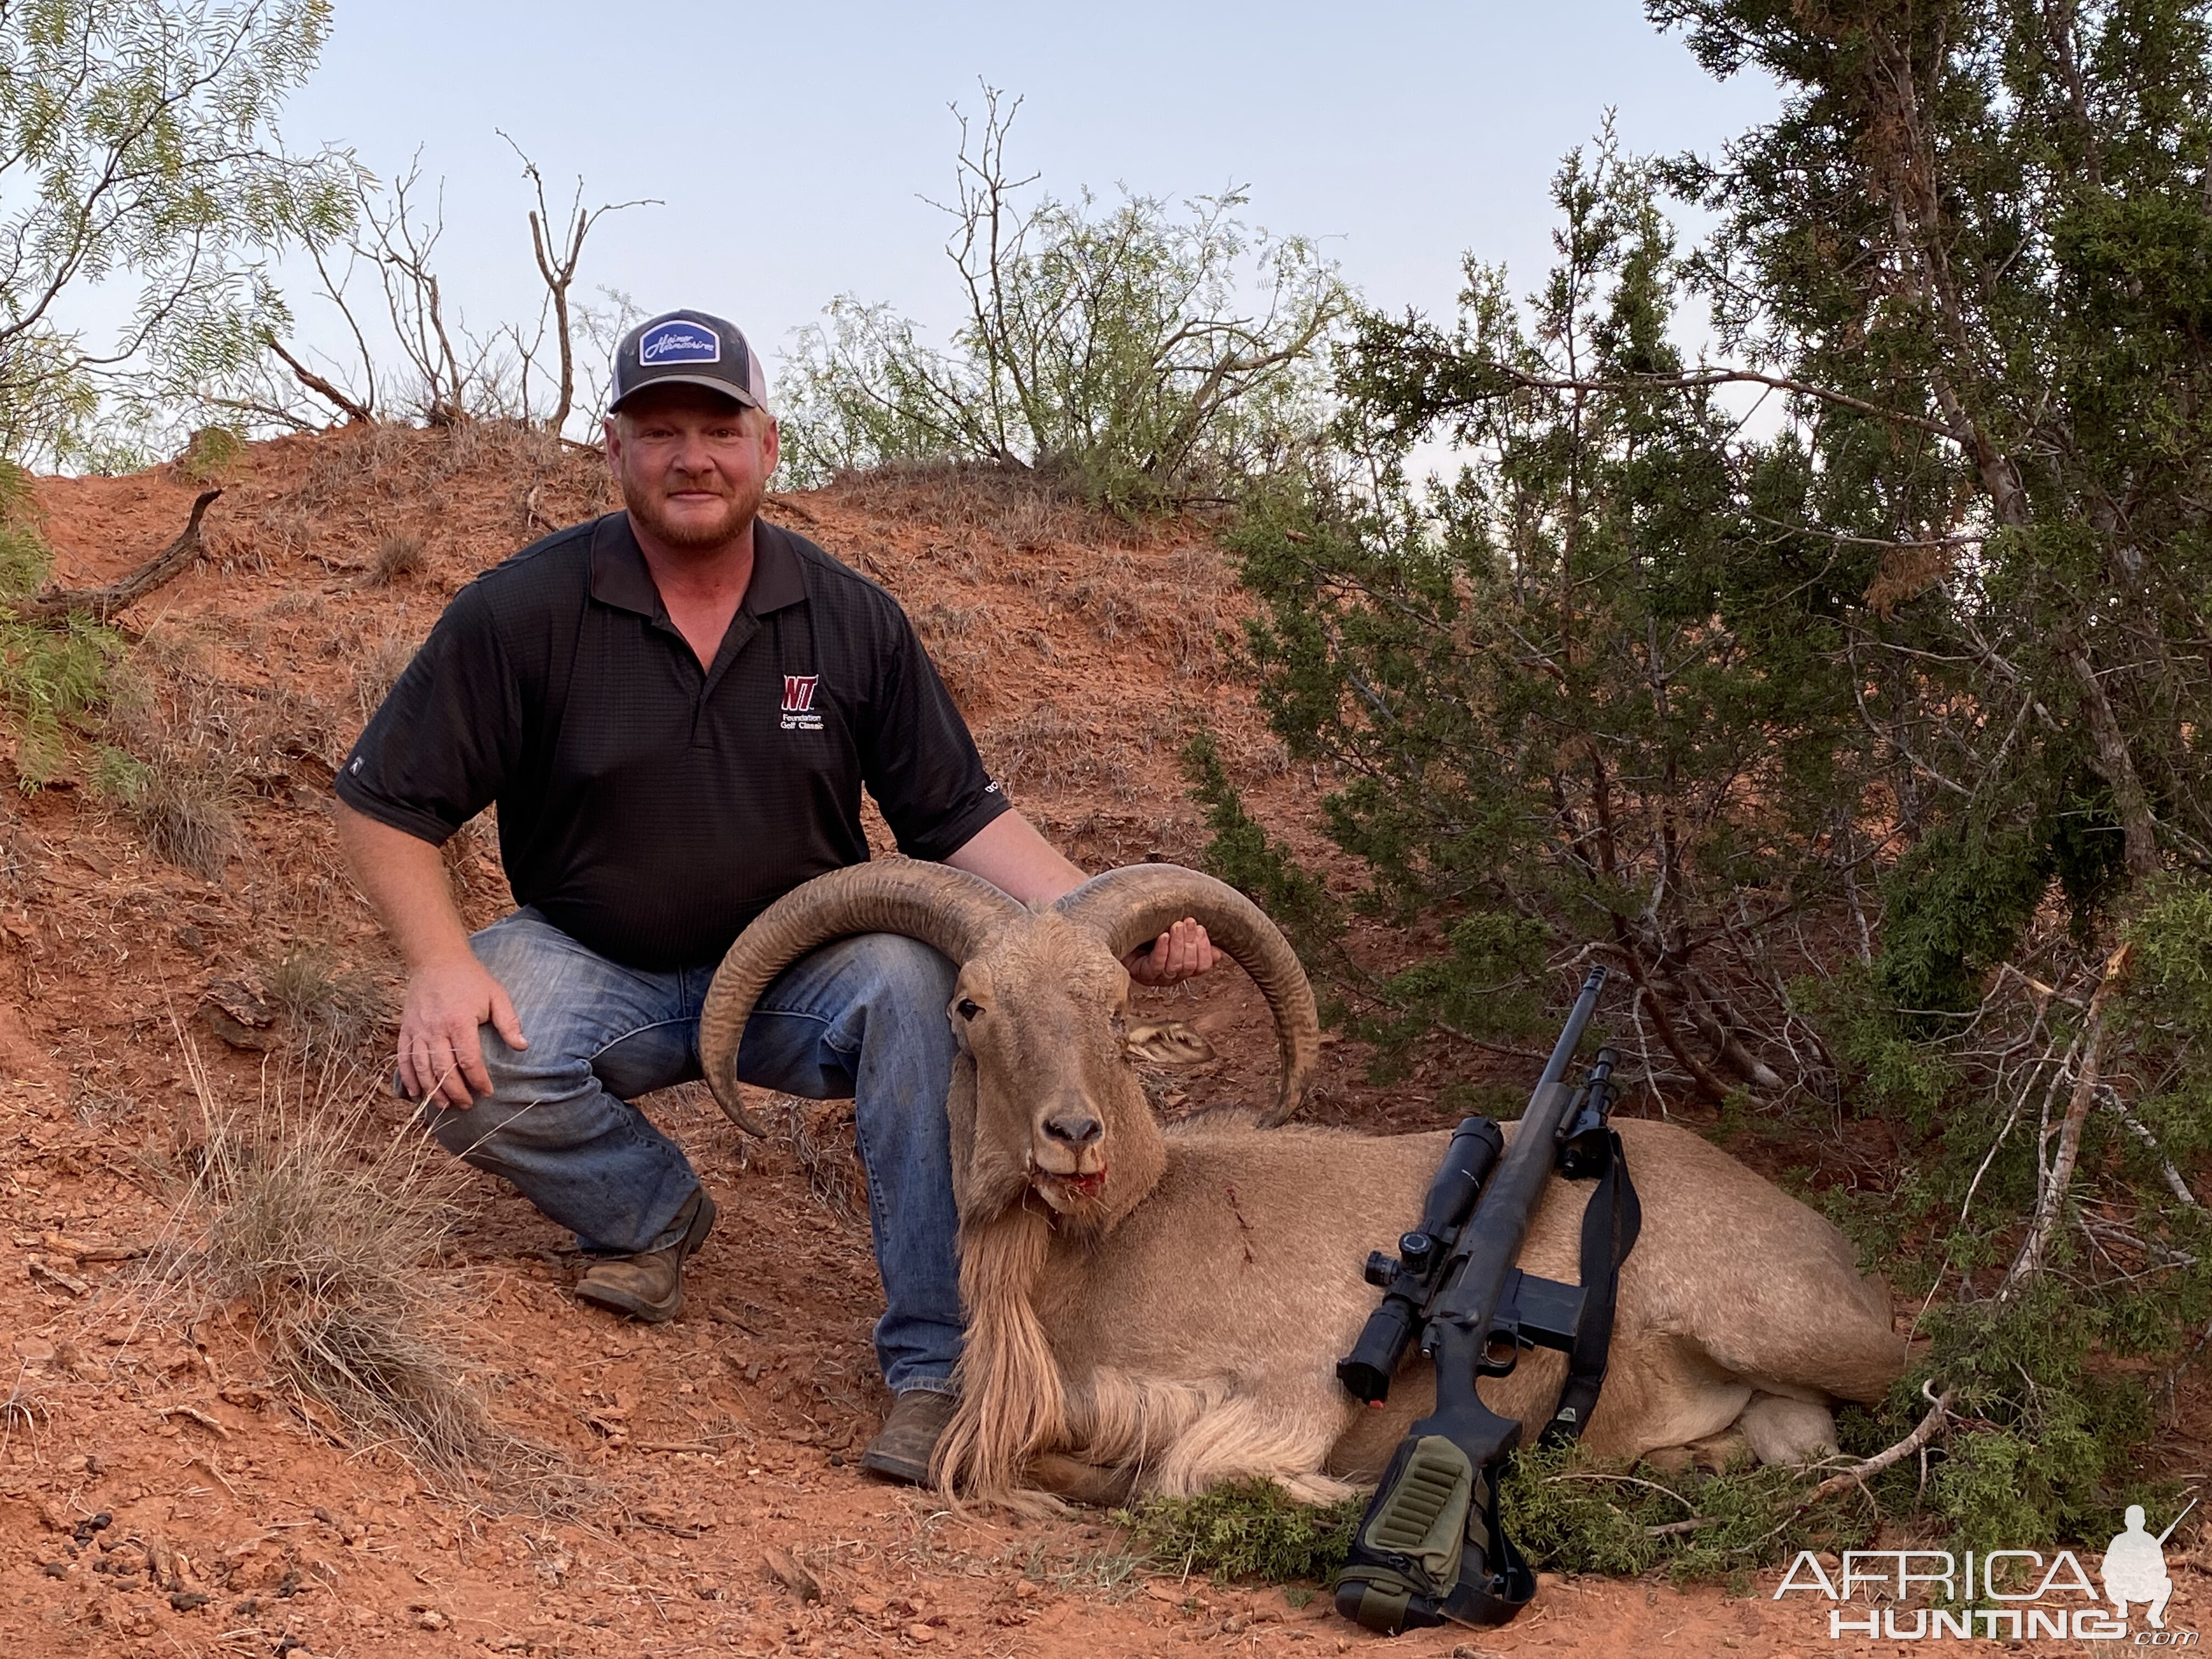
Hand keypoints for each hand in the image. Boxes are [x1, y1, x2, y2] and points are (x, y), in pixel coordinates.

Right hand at [397, 952, 525, 1107]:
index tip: (488, 1092)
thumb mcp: (496, 995)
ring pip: (422, 1069)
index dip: (479, 1080)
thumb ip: (509, 1022)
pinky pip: (403, 1059)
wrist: (436, 959)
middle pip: (443, 1070)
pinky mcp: (406, 1029)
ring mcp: (418, 1030)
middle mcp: (435, 1030)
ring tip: (445, 1106)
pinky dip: (408, 1078)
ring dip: (432, 1090)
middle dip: (455, 1092)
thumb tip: (523, 1046)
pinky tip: (415, 1093)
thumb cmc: (470, 979)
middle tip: (467, 1105)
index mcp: (459, 1022)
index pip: (469, 1060)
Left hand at [1125, 917, 1218, 986]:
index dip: (1205, 949)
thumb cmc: (1149, 934)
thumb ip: (1195, 942)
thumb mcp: (1176, 935)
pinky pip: (1156, 965)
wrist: (1119, 935)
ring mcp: (1157, 977)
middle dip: (1191, 942)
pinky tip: (1163, 936)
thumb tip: (1218, 955)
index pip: (1202, 966)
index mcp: (1184, 968)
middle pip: (1189, 965)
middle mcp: (1172, 976)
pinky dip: (1162, 950)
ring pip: (1175, 966)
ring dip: (1178, 944)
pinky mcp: (1142, 973)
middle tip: (1188, 921)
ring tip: (1176, 925)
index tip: (1201, 928)